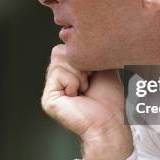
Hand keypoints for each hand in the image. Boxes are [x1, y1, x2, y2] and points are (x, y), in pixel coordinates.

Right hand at [41, 45, 131, 159]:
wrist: (110, 122)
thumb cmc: (110, 100)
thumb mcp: (103, 67)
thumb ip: (89, 52)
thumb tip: (82, 37)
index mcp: (68, 72)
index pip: (66, 47)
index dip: (84, 55)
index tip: (95, 72)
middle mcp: (57, 80)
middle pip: (60, 51)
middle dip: (81, 63)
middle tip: (89, 81)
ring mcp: (51, 89)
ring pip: (59, 59)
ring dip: (79, 73)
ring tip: (84, 88)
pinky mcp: (49, 98)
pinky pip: (58, 73)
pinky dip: (73, 81)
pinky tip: (78, 95)